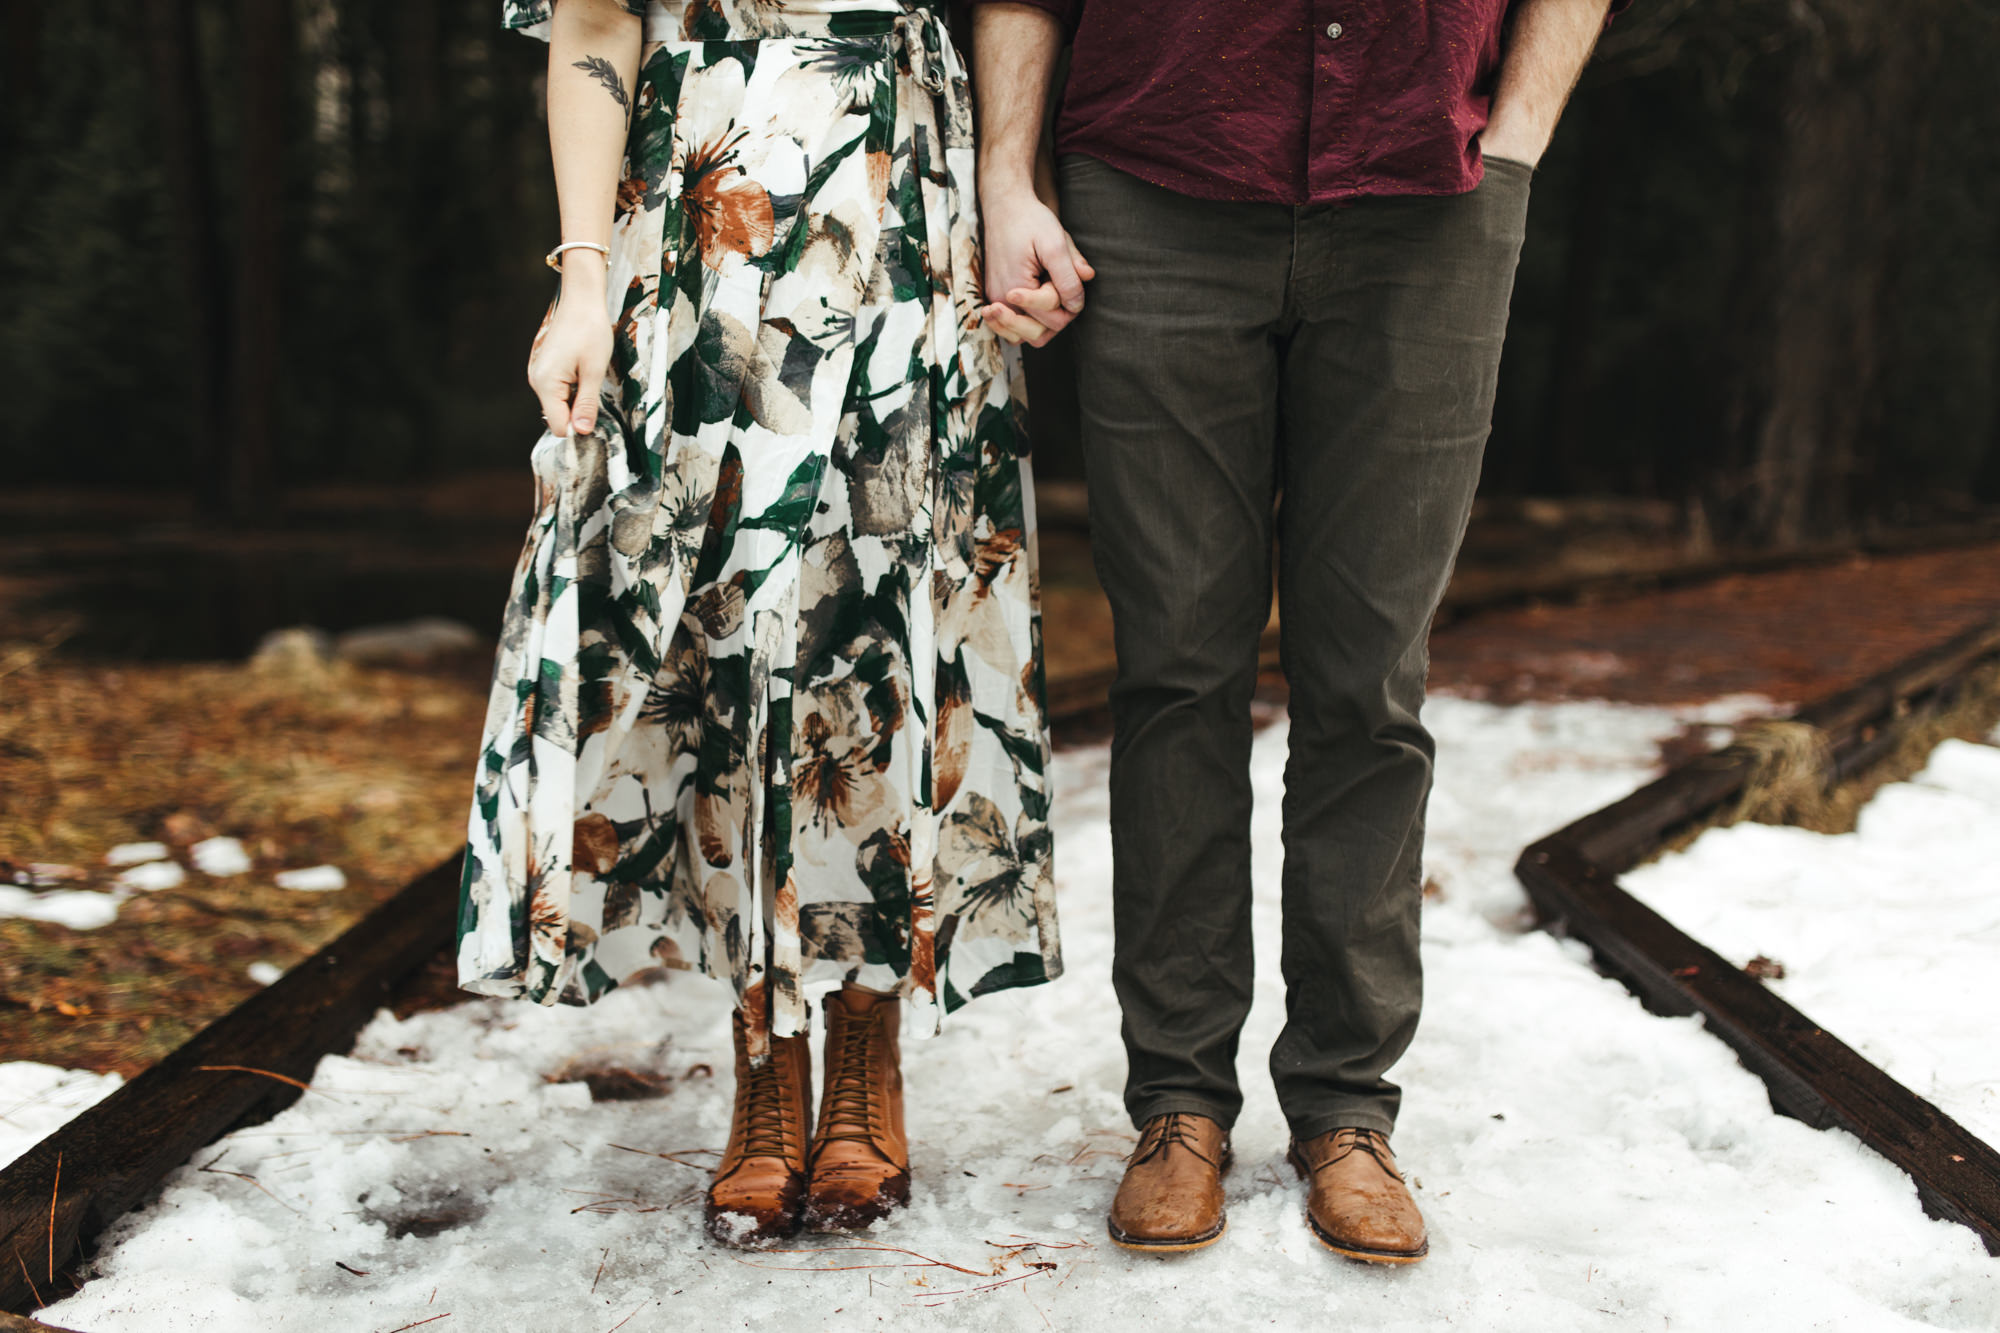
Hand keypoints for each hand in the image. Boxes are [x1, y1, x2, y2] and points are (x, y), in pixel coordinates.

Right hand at [527, 261, 612, 436]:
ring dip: (577, 400)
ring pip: (559, 404)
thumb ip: (587, 403)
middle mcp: (536, 381)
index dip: (579, 427)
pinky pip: (558, 392)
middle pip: (558, 417)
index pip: (559, 426)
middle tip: (597, 392)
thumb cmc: (590, 331)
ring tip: (590, 377)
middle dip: (579, 413)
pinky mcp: (544, 369)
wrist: (581, 301)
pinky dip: (573, 390)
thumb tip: (583, 432)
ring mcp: (538, 375)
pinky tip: (583, 372)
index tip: (598, 417)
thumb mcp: (594, 371)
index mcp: (546, 384)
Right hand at [978, 181, 1093, 347]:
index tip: (1064, 273)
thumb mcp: (1055, 243)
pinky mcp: (995, 299)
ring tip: (1047, 290)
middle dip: (1056, 313)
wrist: (1006, 207)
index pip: (1053, 320)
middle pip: (1039, 334)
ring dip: (1043, 321)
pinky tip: (1039, 301)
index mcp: (1014, 290)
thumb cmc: (1030, 221)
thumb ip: (1068, 276)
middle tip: (1056, 282)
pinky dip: (1029, 321)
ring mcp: (995, 302)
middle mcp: (999, 302)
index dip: (1068, 302)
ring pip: (1026, 335)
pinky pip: (1014, 328)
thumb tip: (1077, 305)